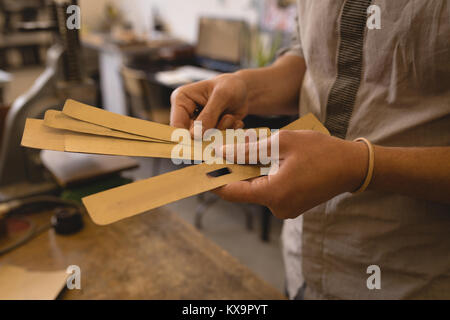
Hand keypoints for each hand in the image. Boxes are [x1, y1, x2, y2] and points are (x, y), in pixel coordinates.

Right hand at [170, 73, 248, 133]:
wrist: (243, 90)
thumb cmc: (231, 86)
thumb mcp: (222, 96)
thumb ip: (208, 115)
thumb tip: (194, 136)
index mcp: (181, 99)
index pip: (176, 124)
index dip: (186, 137)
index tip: (203, 140)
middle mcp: (186, 113)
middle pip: (190, 136)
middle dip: (210, 133)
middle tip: (226, 120)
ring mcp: (197, 124)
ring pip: (204, 140)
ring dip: (221, 131)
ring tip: (230, 116)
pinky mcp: (208, 131)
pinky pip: (216, 141)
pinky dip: (227, 133)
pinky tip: (233, 120)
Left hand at [214, 130, 367, 218]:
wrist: (352, 166)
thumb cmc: (321, 152)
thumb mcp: (281, 144)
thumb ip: (249, 150)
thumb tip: (222, 153)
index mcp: (273, 194)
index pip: (231, 192)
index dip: (213, 181)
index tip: (200, 169)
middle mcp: (277, 207)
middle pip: (243, 189)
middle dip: (233, 169)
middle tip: (224, 149)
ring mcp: (285, 209)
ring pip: (257, 188)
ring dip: (250, 170)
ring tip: (248, 149)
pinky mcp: (291, 205)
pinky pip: (270, 190)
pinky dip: (264, 175)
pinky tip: (266, 158)